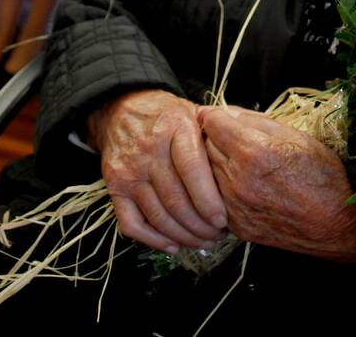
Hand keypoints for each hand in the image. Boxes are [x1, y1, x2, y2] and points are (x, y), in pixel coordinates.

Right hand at [88, 89, 227, 253]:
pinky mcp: (114, 188)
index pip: (192, 169)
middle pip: (176, 200)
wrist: (121, 111)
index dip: (209, 200)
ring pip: (158, 216)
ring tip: (203, 241)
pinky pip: (133, 224)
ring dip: (184, 237)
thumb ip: (215, 137)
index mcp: (175, 128)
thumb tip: (241, 171)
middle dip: (201, 226)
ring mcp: (129, 171)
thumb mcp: (193, 114)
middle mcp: (149, 150)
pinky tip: (173, 244)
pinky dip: (154, 240)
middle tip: (219, 235)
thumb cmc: (165, 116)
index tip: (223, 219)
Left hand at [198, 105, 355, 262]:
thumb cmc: (323, 178)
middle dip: (214, 137)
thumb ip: (257, 121)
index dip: (215, 114)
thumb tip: (229, 113)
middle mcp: (238, 179)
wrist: (336, 226)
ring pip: (205, 172)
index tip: (219, 116)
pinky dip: (221, 188)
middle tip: (229, 137)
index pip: (212, 122)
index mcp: (254, 151)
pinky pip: (214, 197)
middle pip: (205, 145)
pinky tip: (241, 185)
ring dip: (215, 163)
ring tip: (236, 161)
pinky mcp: (235, 225)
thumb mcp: (298, 136)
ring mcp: (234, 205)